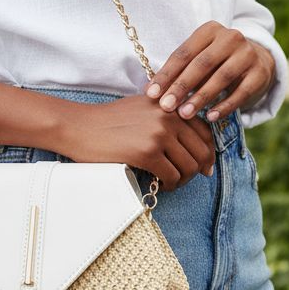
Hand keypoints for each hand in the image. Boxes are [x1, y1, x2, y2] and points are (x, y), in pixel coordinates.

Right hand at [57, 95, 215, 190]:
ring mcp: (159, 133)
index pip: (205, 131)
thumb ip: (169, 119)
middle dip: (197, 170)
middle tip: (183, 178)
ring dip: (182, 180)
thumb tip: (198, 147)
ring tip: (170, 182)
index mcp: (170, 104)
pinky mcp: (147, 152)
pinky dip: (170, 185)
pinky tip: (160, 184)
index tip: (204, 166)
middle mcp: (169, 116)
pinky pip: (172, 176)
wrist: (80, 126)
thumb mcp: (143, 108)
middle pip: (202, 151)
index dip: (208, 152)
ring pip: (189, 167)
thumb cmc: (109, 121)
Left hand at [145, 22, 275, 121]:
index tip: (151, 93)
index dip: (166, 74)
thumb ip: (179, 71)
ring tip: (185, 114)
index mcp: (210, 30)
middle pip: (202, 64)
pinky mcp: (260, 72)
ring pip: (221, 77)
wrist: (257, 60)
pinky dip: (225, 105)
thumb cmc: (217, 62)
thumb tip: (151, 92)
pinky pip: (241, 92)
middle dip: (182, 86)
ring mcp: (248, 54)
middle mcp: (230, 37)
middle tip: (166, 106)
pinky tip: (210, 117)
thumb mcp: (199, 59)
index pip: (184, 53)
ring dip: (201, 97)